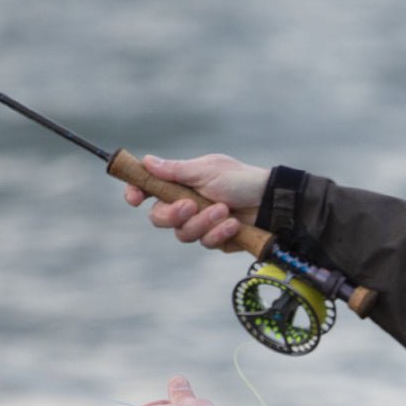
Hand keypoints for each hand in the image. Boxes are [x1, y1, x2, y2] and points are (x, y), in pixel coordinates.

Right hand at [124, 153, 269, 249]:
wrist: (271, 201)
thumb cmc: (241, 180)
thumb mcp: (208, 171)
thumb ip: (177, 171)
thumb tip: (147, 161)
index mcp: (181, 184)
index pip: (149, 189)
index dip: (136, 193)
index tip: (134, 199)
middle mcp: (186, 204)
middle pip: (159, 219)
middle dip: (173, 215)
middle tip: (191, 206)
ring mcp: (200, 224)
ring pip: (183, 234)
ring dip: (204, 222)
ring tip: (224, 210)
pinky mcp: (215, 239)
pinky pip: (206, 243)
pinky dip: (219, 233)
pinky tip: (234, 224)